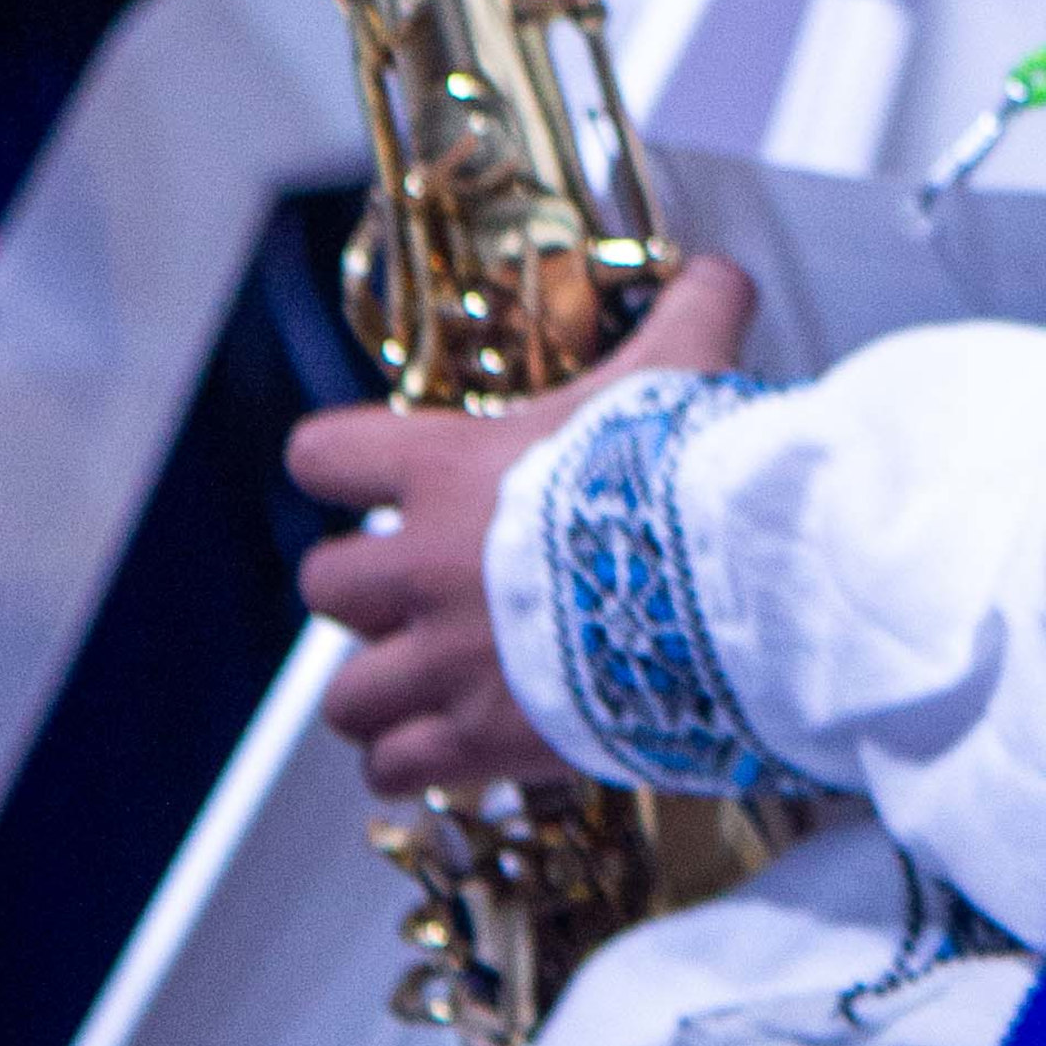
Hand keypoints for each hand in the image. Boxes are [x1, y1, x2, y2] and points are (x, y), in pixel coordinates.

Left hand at [290, 258, 755, 800]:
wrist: (723, 584)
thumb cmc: (686, 474)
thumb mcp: (682, 373)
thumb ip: (692, 316)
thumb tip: (722, 277)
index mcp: (446, 470)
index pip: (322, 455)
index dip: (339, 465)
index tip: (373, 477)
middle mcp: (421, 567)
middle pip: (325, 585)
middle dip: (366, 595)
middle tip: (425, 594)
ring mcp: (443, 661)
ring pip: (345, 696)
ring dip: (382, 693)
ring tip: (431, 687)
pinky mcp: (478, 739)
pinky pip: (393, 768)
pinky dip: (413, 766)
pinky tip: (453, 754)